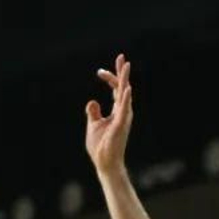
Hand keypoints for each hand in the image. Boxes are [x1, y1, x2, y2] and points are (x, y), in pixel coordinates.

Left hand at [85, 53, 133, 172]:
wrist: (105, 162)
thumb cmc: (101, 146)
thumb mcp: (94, 125)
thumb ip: (94, 112)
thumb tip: (92, 101)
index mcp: (117, 111)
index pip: (116, 90)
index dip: (110, 78)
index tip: (100, 71)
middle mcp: (123, 111)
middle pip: (123, 87)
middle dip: (121, 72)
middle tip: (121, 57)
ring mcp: (123, 117)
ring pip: (125, 94)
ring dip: (125, 79)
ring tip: (126, 65)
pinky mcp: (121, 125)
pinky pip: (124, 109)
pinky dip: (125, 98)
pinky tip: (127, 87)